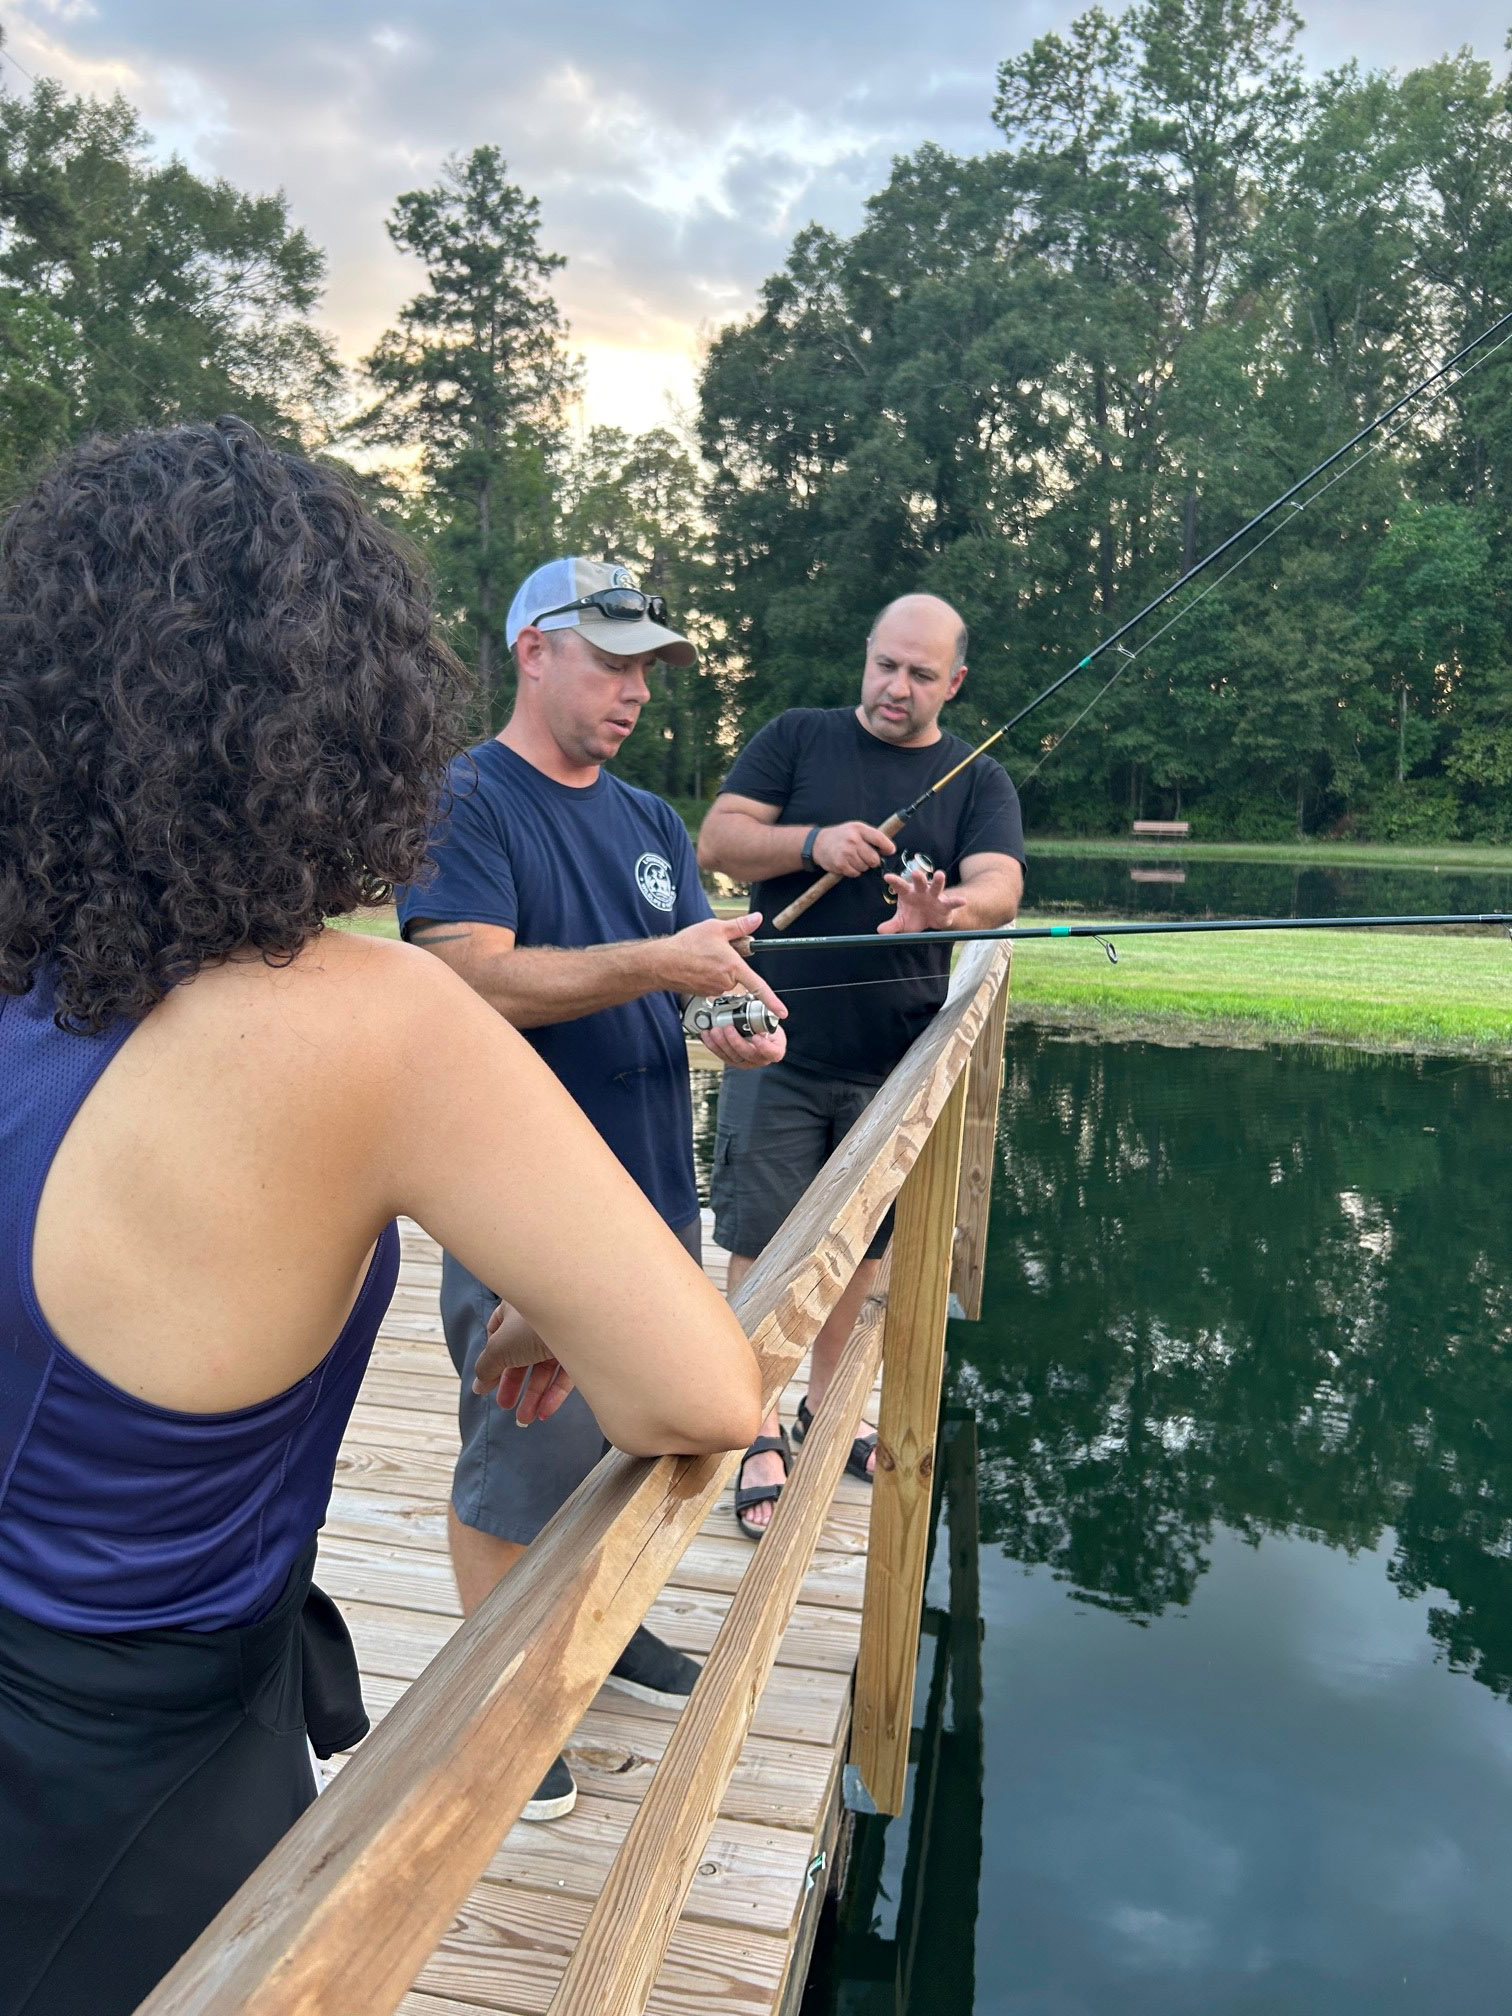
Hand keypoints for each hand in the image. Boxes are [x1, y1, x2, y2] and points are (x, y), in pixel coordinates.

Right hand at [472, 1303, 575, 1424]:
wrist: (579, 1318)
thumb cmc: (532, 1324)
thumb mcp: (499, 1348)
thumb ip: (486, 1368)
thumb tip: (478, 1386)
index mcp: (517, 1309)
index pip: (498, 1332)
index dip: (493, 1359)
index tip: (488, 1382)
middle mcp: (541, 1319)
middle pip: (522, 1355)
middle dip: (513, 1384)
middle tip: (505, 1405)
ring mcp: (563, 1333)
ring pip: (545, 1367)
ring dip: (534, 1395)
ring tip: (525, 1419)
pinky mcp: (583, 1348)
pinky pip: (566, 1373)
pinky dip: (555, 1394)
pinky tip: (544, 1412)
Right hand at [658, 914, 786, 1020]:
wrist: (661, 962)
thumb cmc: (686, 945)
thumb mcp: (715, 928)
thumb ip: (740, 925)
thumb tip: (757, 919)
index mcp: (732, 966)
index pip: (758, 986)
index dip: (772, 1001)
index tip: (782, 1012)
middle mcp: (725, 981)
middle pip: (739, 974)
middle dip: (732, 963)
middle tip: (716, 951)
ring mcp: (714, 990)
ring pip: (726, 979)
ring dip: (720, 969)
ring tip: (703, 958)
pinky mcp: (705, 994)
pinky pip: (715, 984)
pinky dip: (709, 976)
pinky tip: (697, 967)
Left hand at [699, 1018, 787, 1069]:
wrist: (760, 1033)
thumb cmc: (767, 1027)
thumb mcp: (771, 1018)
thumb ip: (767, 1012)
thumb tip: (761, 997)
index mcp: (774, 1050)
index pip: (772, 1052)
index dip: (764, 1047)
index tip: (756, 1037)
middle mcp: (760, 1058)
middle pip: (748, 1054)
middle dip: (736, 1041)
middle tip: (728, 1028)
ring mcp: (746, 1061)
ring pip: (733, 1056)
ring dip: (721, 1043)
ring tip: (715, 1030)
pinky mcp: (732, 1060)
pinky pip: (722, 1055)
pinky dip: (713, 1045)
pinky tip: (707, 1035)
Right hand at [812, 822, 895, 877]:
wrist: (818, 843)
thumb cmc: (841, 836)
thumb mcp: (856, 829)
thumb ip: (872, 836)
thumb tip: (889, 849)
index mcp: (859, 829)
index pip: (880, 839)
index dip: (888, 847)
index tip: (890, 851)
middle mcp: (853, 840)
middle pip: (874, 859)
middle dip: (872, 860)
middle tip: (865, 856)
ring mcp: (846, 852)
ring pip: (865, 867)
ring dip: (862, 866)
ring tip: (853, 858)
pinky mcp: (840, 864)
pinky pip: (855, 873)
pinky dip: (853, 871)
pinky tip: (847, 863)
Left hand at [878, 866, 968, 934]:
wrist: (932, 920)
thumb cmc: (914, 917)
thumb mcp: (902, 923)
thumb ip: (892, 925)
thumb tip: (879, 931)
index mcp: (908, 894)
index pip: (900, 886)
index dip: (894, 881)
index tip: (887, 876)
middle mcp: (921, 891)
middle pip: (919, 882)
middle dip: (918, 877)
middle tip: (915, 872)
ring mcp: (934, 896)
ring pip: (936, 887)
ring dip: (938, 881)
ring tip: (940, 874)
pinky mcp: (945, 904)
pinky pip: (952, 903)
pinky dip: (957, 902)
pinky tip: (963, 901)